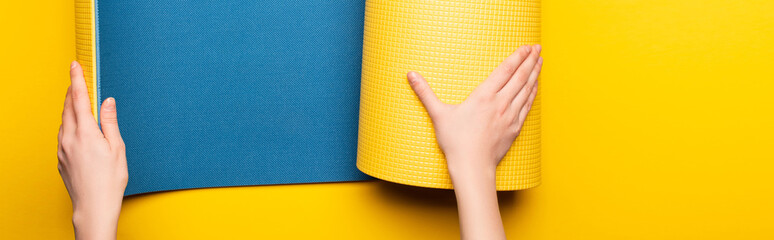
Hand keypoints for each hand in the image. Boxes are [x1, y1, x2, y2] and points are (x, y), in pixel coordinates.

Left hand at [57, 61, 126, 239]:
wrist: (93, 205)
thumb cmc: (110, 180)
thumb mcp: (117, 148)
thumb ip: (110, 122)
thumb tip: (107, 102)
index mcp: (86, 133)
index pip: (79, 99)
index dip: (77, 80)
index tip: (74, 65)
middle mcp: (69, 138)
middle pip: (68, 107)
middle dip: (72, 91)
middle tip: (76, 79)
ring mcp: (62, 149)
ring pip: (63, 121)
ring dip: (70, 108)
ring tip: (77, 101)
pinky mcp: (61, 159)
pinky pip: (63, 135)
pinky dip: (68, 124)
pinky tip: (76, 128)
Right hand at [408, 44, 542, 239]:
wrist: (472, 167)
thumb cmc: (455, 142)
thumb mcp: (438, 114)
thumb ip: (425, 93)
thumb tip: (411, 75)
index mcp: (483, 96)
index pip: (505, 70)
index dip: (517, 57)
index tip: (525, 47)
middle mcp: (500, 103)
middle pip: (520, 77)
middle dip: (530, 60)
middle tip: (538, 47)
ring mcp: (510, 116)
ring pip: (526, 90)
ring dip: (534, 74)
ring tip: (540, 61)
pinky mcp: (514, 128)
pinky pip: (527, 106)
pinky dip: (533, 93)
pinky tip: (535, 87)